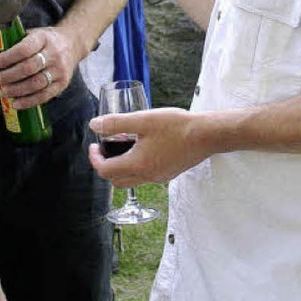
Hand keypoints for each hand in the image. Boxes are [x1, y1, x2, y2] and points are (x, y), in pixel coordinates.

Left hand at [0, 27, 76, 108]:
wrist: (72, 43)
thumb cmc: (44, 40)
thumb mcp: (27, 35)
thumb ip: (5, 45)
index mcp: (43, 38)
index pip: (25, 49)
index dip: (8, 57)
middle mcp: (54, 53)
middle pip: (30, 67)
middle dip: (10, 75)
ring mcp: (59, 70)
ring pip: (37, 83)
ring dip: (18, 90)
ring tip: (4, 91)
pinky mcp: (63, 83)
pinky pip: (45, 96)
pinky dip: (29, 101)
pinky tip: (16, 103)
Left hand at [89, 108, 210, 185]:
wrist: (206, 135)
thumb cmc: (176, 126)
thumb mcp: (143, 120)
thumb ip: (116, 123)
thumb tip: (94, 125)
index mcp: (138, 165)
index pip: (105, 171)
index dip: (94, 159)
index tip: (93, 145)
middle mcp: (148, 176)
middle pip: (116, 181)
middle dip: (104, 166)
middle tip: (103, 148)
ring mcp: (160, 177)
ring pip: (130, 180)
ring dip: (119, 167)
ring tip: (121, 145)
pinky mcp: (168, 173)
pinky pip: (144, 176)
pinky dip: (134, 166)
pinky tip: (140, 147)